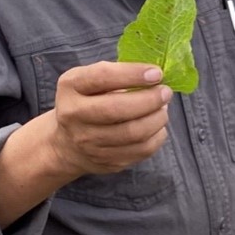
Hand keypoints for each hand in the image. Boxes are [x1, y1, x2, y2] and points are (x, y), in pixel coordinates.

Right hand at [47, 61, 172, 178]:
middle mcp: (74, 115)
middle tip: (165, 92)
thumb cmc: (87, 102)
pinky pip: (141, 150)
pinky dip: (157, 136)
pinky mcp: (106, 161)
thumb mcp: (90, 80)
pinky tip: (157, 126)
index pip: (102, 77)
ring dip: (157, 118)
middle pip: (118, 109)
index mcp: (71, 87)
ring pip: (133, 133)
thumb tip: (154, 74)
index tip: (156, 73)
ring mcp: (89, 142)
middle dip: (150, 100)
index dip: (133, 74)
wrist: (68, 144)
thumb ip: (117, 74)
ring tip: (163, 109)